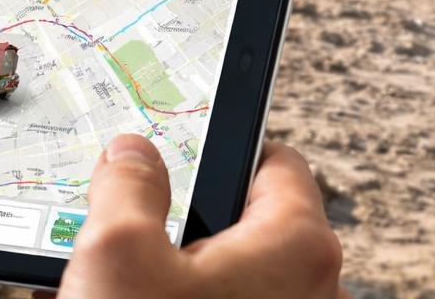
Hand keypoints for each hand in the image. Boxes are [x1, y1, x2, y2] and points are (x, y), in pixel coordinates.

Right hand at [54, 135, 344, 298]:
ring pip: (234, 279)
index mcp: (298, 245)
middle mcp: (317, 289)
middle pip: (251, 226)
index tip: (181, 153)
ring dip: (180, 277)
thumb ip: (127, 185)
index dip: (220, 149)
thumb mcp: (117, 253)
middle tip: (132, 234)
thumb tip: (132, 153)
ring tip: (117, 288)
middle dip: (187, 227)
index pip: (276, 161)